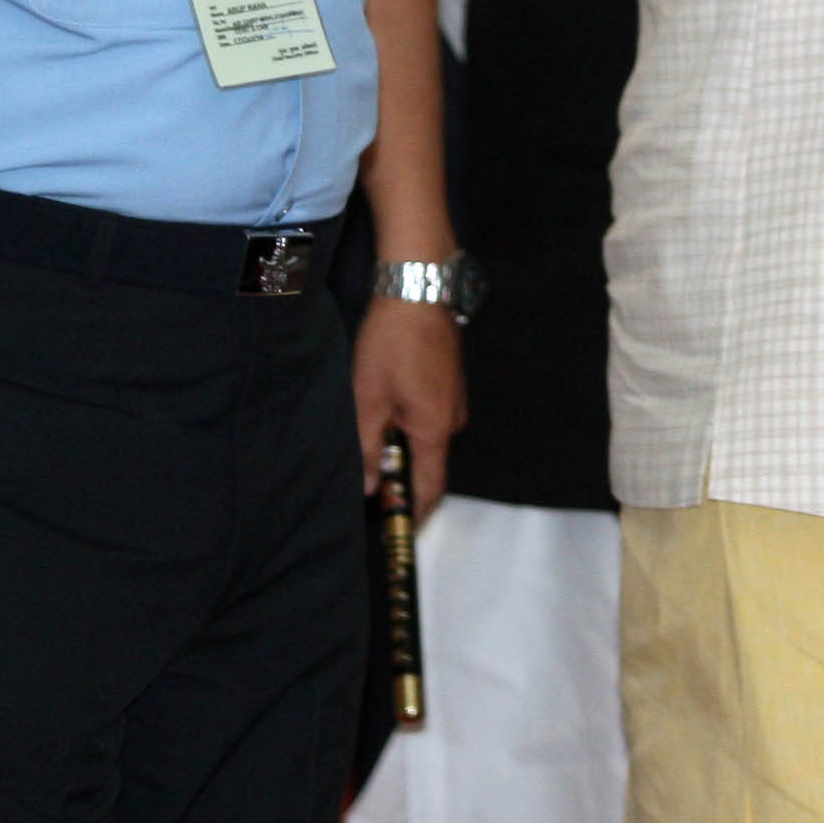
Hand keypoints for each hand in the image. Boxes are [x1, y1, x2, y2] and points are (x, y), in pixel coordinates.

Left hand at [351, 297, 465, 523]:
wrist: (418, 289)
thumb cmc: (392, 345)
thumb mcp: (368, 400)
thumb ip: (369, 449)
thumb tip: (370, 488)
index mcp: (435, 430)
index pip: (429, 488)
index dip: (414, 514)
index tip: (398, 533)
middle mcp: (453, 418)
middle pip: (429, 463)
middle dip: (403, 477)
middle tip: (370, 485)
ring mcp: (455, 396)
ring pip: (428, 435)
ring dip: (403, 446)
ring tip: (371, 441)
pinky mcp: (449, 378)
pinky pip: (430, 414)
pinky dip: (410, 423)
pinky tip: (385, 409)